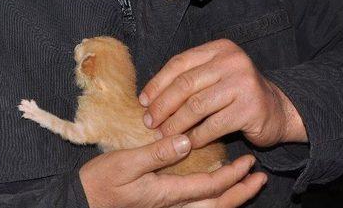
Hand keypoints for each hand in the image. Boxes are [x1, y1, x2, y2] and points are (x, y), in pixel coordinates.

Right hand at [79, 134, 266, 207]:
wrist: (83, 200)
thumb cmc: (101, 181)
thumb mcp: (126, 163)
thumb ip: (156, 153)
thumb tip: (185, 140)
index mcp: (167, 194)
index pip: (210, 187)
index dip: (232, 176)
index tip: (248, 162)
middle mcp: (173, 204)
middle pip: (216, 205)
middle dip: (241, 192)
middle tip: (259, 177)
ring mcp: (168, 206)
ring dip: (231, 197)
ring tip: (247, 183)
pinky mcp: (162, 203)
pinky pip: (197, 205)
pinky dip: (213, 198)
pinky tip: (217, 187)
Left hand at [139, 39, 307, 149]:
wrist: (277, 110)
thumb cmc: (236, 94)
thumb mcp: (215, 76)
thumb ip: (189, 78)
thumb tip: (148, 97)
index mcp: (220, 48)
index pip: (180, 63)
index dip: (157, 83)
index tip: (143, 102)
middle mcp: (232, 61)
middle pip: (185, 84)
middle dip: (162, 105)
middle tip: (149, 122)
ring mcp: (243, 83)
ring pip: (196, 106)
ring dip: (175, 124)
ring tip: (163, 135)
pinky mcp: (250, 108)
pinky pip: (213, 126)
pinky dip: (196, 137)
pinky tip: (187, 143)